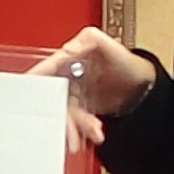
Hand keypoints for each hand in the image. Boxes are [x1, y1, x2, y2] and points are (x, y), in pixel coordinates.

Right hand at [33, 27, 156, 147]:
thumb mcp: (111, 46)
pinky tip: (95, 132)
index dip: (35, 83)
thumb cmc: (128, 64)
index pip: (46, 71)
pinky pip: (76, 120)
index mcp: (68, 58)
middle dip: (62, 115)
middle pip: (53, 98)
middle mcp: (67, 76)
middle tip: (69, 130)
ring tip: (92, 132)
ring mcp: (74, 93)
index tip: (30, 98)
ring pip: (65, 112)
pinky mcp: (81, 108)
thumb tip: (68, 48)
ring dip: (76, 126)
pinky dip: (84, 128)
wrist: (143, 87)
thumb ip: (90, 41)